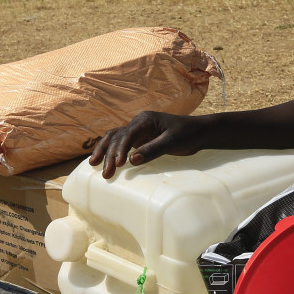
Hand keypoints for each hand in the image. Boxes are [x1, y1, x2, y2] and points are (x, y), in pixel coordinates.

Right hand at [87, 111, 204, 177]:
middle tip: (106, 174)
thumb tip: (132, 160)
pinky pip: (121, 143)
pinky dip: (111, 150)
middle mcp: (138, 123)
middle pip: (117, 137)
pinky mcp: (139, 139)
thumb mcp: (173, 142)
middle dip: (109, 155)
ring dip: (104, 151)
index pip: (127, 134)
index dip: (120, 149)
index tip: (118, 164)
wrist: (199, 132)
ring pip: (115, 138)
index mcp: (145, 120)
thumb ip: (153, 150)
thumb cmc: (188, 134)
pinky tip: (104, 160)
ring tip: (93, 164)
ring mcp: (138, 131)